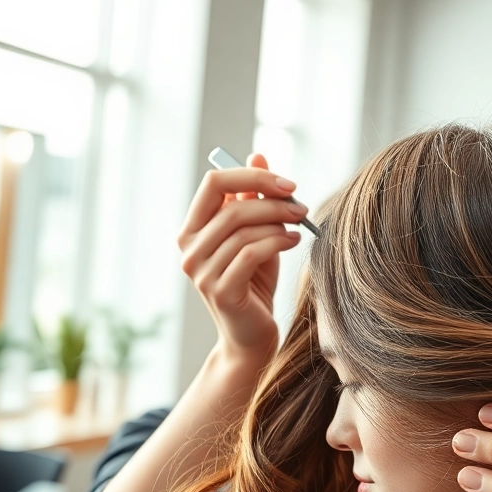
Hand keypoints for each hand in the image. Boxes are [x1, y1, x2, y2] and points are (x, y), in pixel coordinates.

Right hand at [177, 154, 306, 365]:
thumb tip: (258, 154)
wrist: (252, 337)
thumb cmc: (255, 284)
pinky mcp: (220, 290)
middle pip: (231, 206)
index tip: (288, 184)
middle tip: (301, 207)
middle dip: (273, 202)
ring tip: (299, 227)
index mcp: (193, 229)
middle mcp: (189, 248)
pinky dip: (277, 242)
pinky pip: (250, 253)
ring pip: (243, 229)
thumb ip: (253, 199)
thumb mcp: (256, 236)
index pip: (214, 183)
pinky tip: (294, 242)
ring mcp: (201, 271)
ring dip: (279, 223)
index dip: (253, 176)